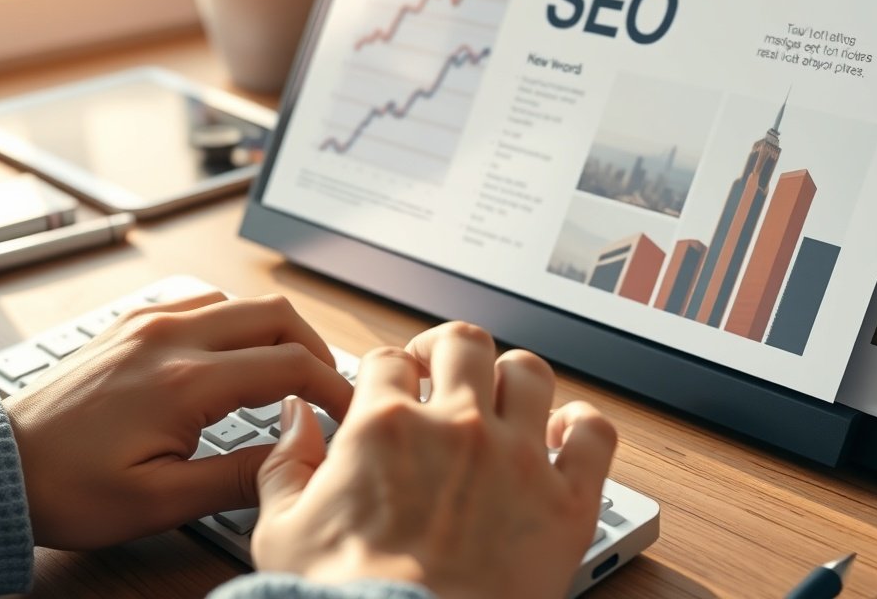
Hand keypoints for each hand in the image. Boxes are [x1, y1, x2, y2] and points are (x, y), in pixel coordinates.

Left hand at [2, 292, 352, 549]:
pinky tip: (234, 358)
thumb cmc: (66, 489)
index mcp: (184, 381)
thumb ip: (236, 477)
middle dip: (316, 347)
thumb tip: (293, 458)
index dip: (334, 386)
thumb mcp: (159, 501)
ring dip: (276, 331)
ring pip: (240, 302)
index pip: (290, 364)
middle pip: (275, 314)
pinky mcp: (129, 325)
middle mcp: (169, 337)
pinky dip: (235, 323)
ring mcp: (147, 324)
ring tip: (287, 374)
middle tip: (326, 387)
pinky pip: (201, 304)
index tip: (348, 410)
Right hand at [253, 322, 616, 598]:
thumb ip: (286, 464)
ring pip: (530, 373)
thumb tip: (296, 419)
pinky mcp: (567, 500)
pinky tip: (565, 432)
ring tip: (501, 396)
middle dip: (446, 350)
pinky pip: (594, 434)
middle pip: (463, 344)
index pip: (387, 360)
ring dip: (513, 377)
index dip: (385, 371)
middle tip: (439, 372)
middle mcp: (457, 428)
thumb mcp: (282, 531)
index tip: (389, 389)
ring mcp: (518, 459)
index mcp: (386, 427)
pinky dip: (583, 425)